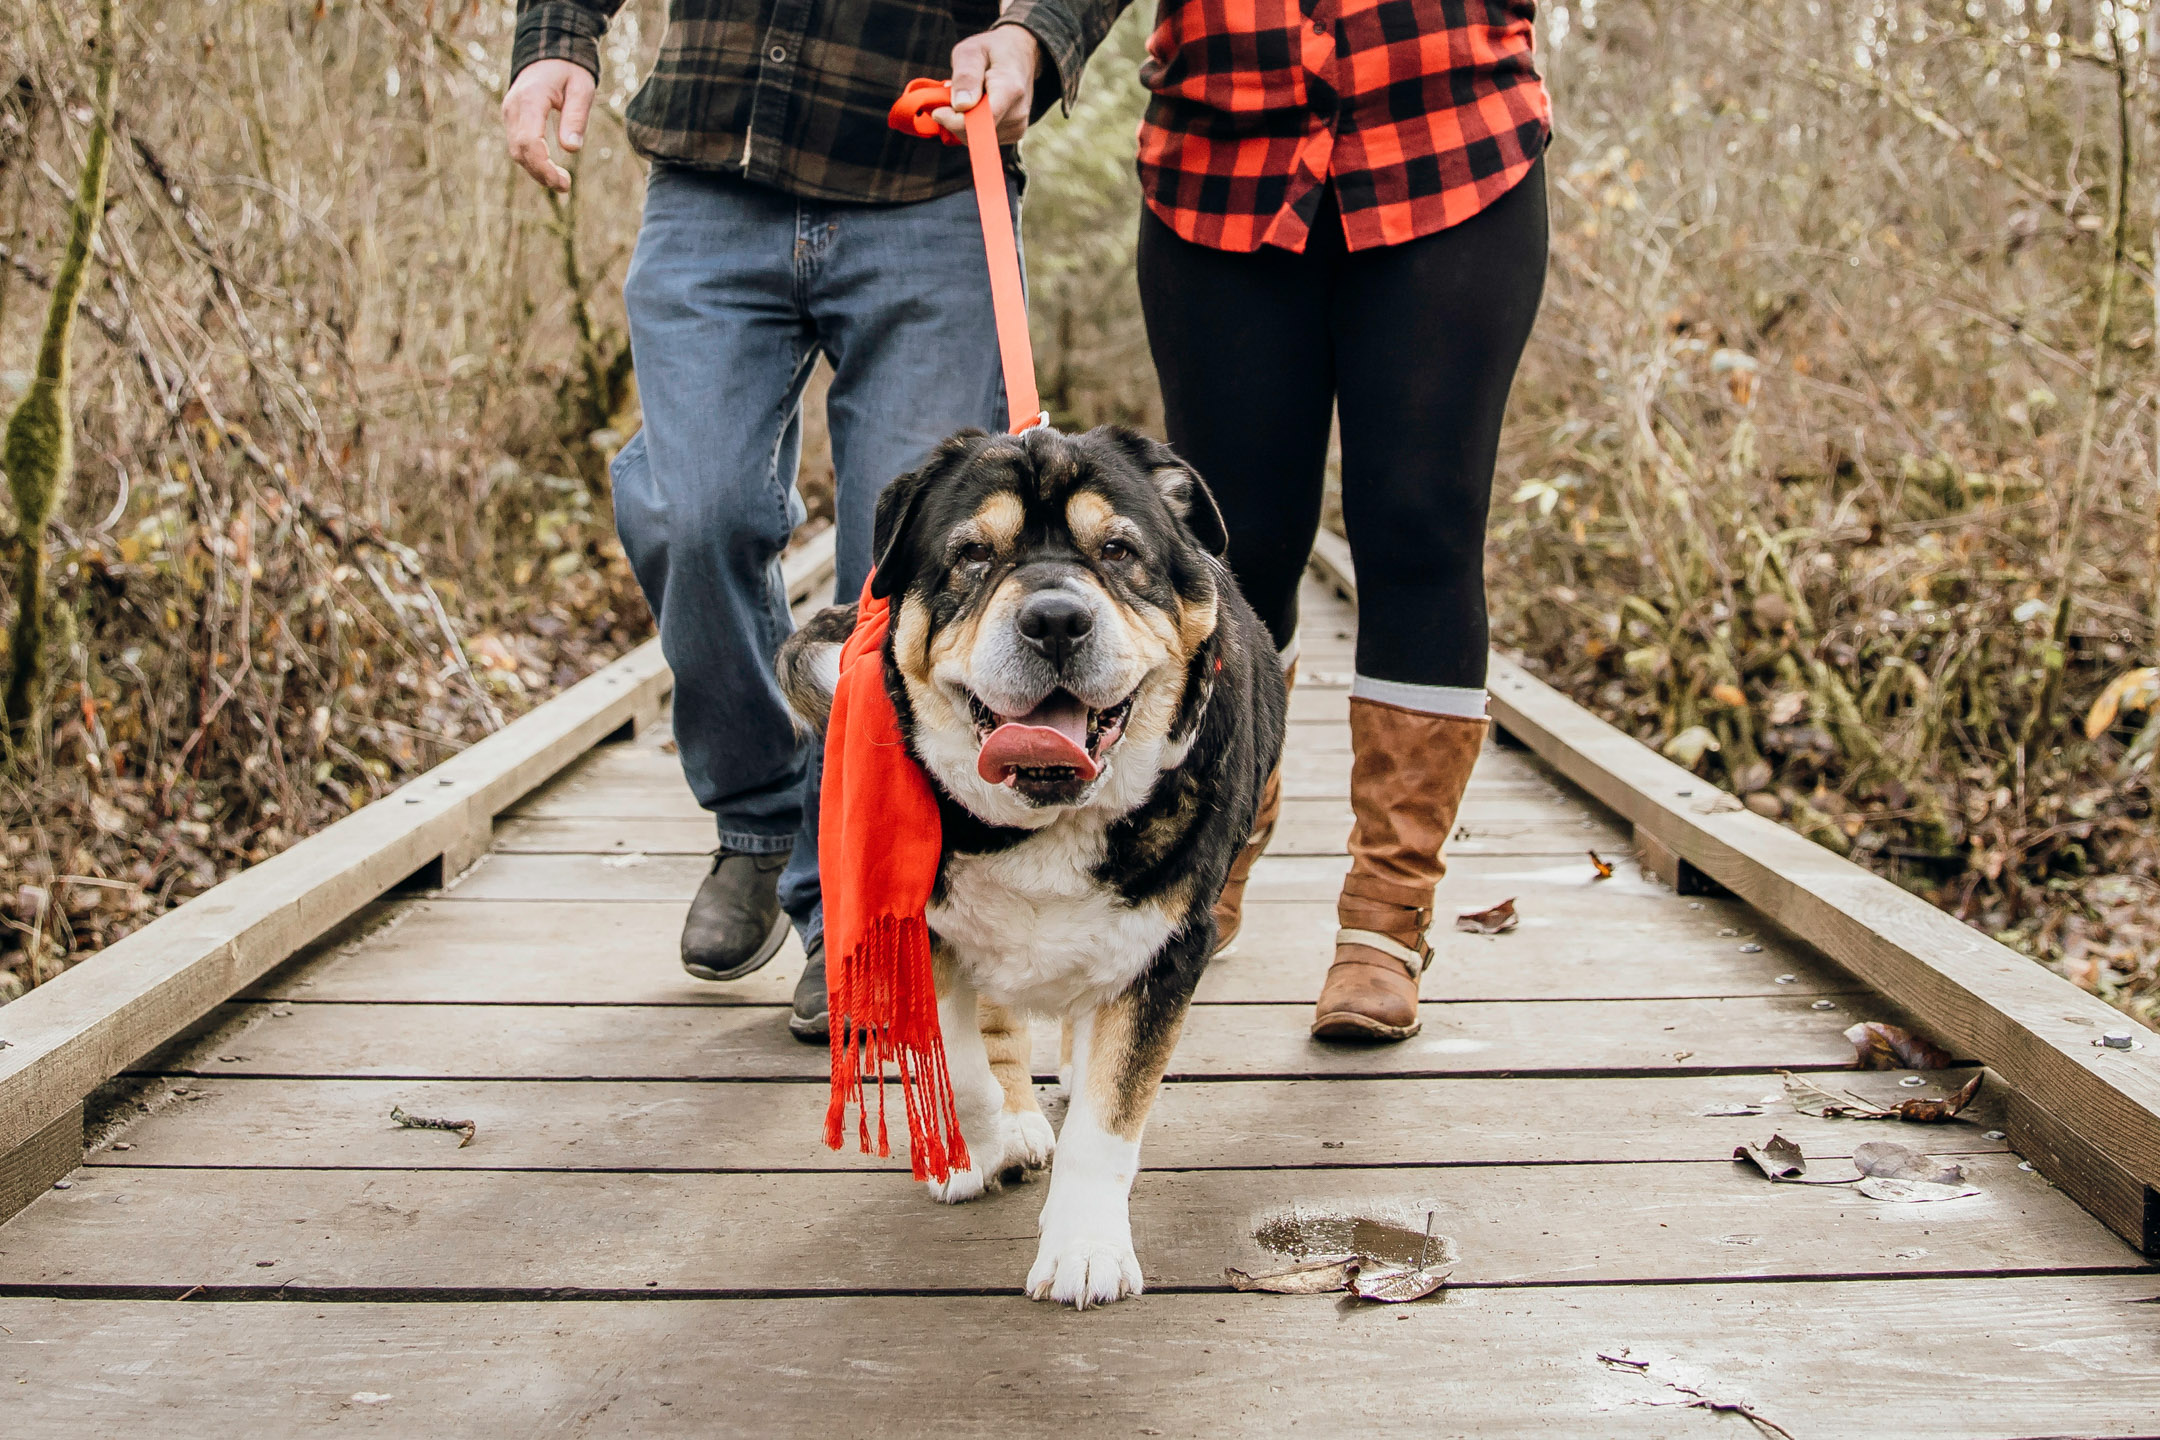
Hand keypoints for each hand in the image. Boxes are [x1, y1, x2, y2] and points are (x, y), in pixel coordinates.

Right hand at [502, 58, 595, 192]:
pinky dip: (532, 161)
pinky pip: (518, 145)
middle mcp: (514, 107)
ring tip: (561, 182)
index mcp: (531, 98)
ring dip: (536, 171)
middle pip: (520, 150)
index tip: (563, 182)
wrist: (548, 53)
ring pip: (516, 151)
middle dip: (541, 173)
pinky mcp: (512, 118)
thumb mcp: (582, 88)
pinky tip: (550, 170)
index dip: (543, 166)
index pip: (529, 141)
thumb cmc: (569, 70)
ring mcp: (509, 113)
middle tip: (566, 186)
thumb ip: (576, 117)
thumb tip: (571, 149)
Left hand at [935, 25, 1040, 143]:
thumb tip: (960, 106)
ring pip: (975, 139)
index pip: (980, 121)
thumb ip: (966, 76)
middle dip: (955, 119)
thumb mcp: (972, 51)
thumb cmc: (992, 50)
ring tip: (968, 97)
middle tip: (951, 95)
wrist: (1021, 54)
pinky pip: (982, 139)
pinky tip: (977, 107)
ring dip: (962, 122)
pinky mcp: (1014, 134)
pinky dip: (972, 126)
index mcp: (1009, 89)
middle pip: (975, 133)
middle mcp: (1017, 113)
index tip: (937, 110)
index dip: (953, 121)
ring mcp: (1018, 126)